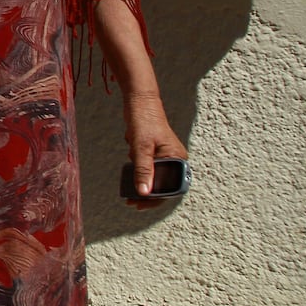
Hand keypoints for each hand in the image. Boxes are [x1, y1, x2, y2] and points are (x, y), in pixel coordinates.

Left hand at [123, 90, 187, 209]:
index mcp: (177, 158)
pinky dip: (138, 166)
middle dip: (147, 193)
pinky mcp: (155, 151)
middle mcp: (174, 158)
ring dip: (141, 180)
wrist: (139, 101)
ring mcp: (165, 155)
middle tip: (130, 201)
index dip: (156, 199)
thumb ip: (142, 170)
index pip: (171, 188)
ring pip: (154, 176)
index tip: (139, 205)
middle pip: (163, 184)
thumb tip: (144, 193)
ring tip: (128, 185)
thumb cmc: (143, 121)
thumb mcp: (141, 147)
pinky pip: (147, 165)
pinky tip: (130, 158)